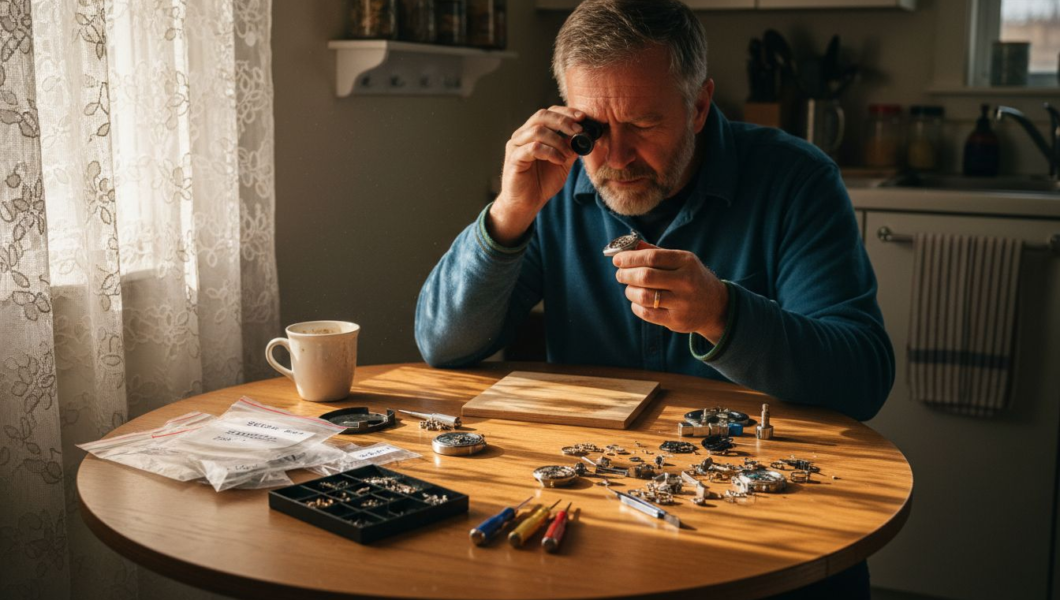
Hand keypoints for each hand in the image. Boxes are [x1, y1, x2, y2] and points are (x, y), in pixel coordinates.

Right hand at [488, 106, 584, 245]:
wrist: (527, 204)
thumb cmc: (542, 182)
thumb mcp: (562, 161)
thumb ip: (570, 147)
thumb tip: (585, 134)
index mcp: (532, 132)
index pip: (548, 113)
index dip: (566, 112)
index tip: (582, 118)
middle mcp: (522, 135)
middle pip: (541, 116)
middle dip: (563, 121)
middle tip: (578, 130)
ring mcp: (516, 146)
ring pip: (538, 131)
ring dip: (558, 141)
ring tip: (567, 155)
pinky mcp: (514, 158)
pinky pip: (533, 147)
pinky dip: (550, 152)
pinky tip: (559, 161)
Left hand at [612, 243, 729, 342]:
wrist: (716, 306)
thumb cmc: (691, 278)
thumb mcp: (681, 261)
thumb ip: (656, 253)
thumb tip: (629, 247)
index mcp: (686, 262)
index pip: (652, 257)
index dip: (630, 258)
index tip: (617, 259)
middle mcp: (686, 282)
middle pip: (645, 276)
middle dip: (626, 274)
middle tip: (620, 274)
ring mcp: (682, 303)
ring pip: (643, 296)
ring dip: (629, 291)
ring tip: (629, 288)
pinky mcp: (676, 320)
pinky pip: (646, 313)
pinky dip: (636, 306)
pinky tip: (637, 301)